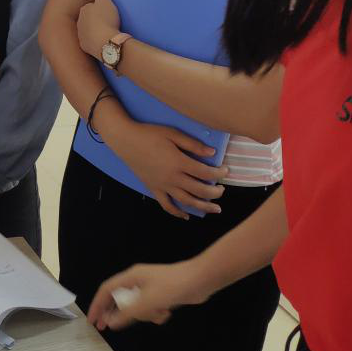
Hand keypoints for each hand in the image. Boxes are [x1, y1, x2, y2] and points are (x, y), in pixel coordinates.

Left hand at [76, 0, 121, 58]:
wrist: (105, 42)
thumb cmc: (106, 19)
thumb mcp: (105, 1)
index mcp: (84, 10)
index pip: (90, 6)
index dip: (99, 9)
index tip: (106, 12)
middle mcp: (79, 22)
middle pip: (88, 19)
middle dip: (95, 20)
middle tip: (107, 22)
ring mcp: (80, 35)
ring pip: (87, 30)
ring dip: (94, 30)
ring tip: (105, 33)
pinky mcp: (84, 46)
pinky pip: (89, 42)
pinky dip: (94, 41)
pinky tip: (102, 42)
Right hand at [86, 260, 210, 330]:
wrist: (200, 280)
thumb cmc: (172, 287)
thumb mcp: (147, 302)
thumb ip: (127, 313)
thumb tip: (110, 322)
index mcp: (130, 277)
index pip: (106, 290)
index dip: (97, 305)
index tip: (92, 320)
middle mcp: (137, 281)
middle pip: (119, 299)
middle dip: (117, 314)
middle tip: (106, 328)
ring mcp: (149, 287)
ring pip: (136, 306)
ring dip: (144, 315)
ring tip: (156, 315)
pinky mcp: (160, 294)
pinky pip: (150, 307)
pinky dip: (155, 313)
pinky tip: (166, 313)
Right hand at [111, 118, 228, 219]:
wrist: (125, 140)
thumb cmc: (149, 134)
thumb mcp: (172, 134)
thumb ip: (193, 145)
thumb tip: (212, 154)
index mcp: (179, 163)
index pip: (205, 173)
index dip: (219, 173)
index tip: (226, 171)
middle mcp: (172, 178)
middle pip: (199, 190)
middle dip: (214, 193)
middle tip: (222, 190)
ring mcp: (162, 186)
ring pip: (186, 201)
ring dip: (202, 207)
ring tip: (215, 209)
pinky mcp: (153, 189)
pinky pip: (166, 205)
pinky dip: (177, 213)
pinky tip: (186, 216)